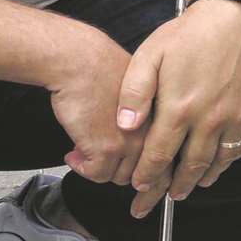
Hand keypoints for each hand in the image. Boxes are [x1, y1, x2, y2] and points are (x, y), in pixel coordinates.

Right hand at [46, 25, 145, 185]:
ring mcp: (130, 142)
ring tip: (83, 154)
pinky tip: (73, 155)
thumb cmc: (101, 69)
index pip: (168, 159)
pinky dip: (82, 169)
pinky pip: (97, 174)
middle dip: (125, 178)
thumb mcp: (136, 93)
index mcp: (161, 118)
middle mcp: (150, 132)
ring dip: (99, 170)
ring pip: (120, 177)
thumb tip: (131, 140)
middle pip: (144, 173)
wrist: (79, 61)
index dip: (152, 175)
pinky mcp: (106, 148)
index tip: (139, 180)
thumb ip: (142, 118)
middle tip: (108, 170)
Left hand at [118, 0, 240, 217]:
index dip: (148, 176)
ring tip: (190, 188)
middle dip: (174, 189)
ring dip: (202, 179)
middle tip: (163, 201)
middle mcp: (209, 119)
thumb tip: (125, 126)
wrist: (233, 17)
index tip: (139, 187)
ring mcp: (235, 117)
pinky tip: (219, 164)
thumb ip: (134, 93)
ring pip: (218, 162)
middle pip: (190, 167)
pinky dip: (228, 161)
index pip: (160, 155)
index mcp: (180, 108)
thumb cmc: (187, 35)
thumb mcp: (149, 56)